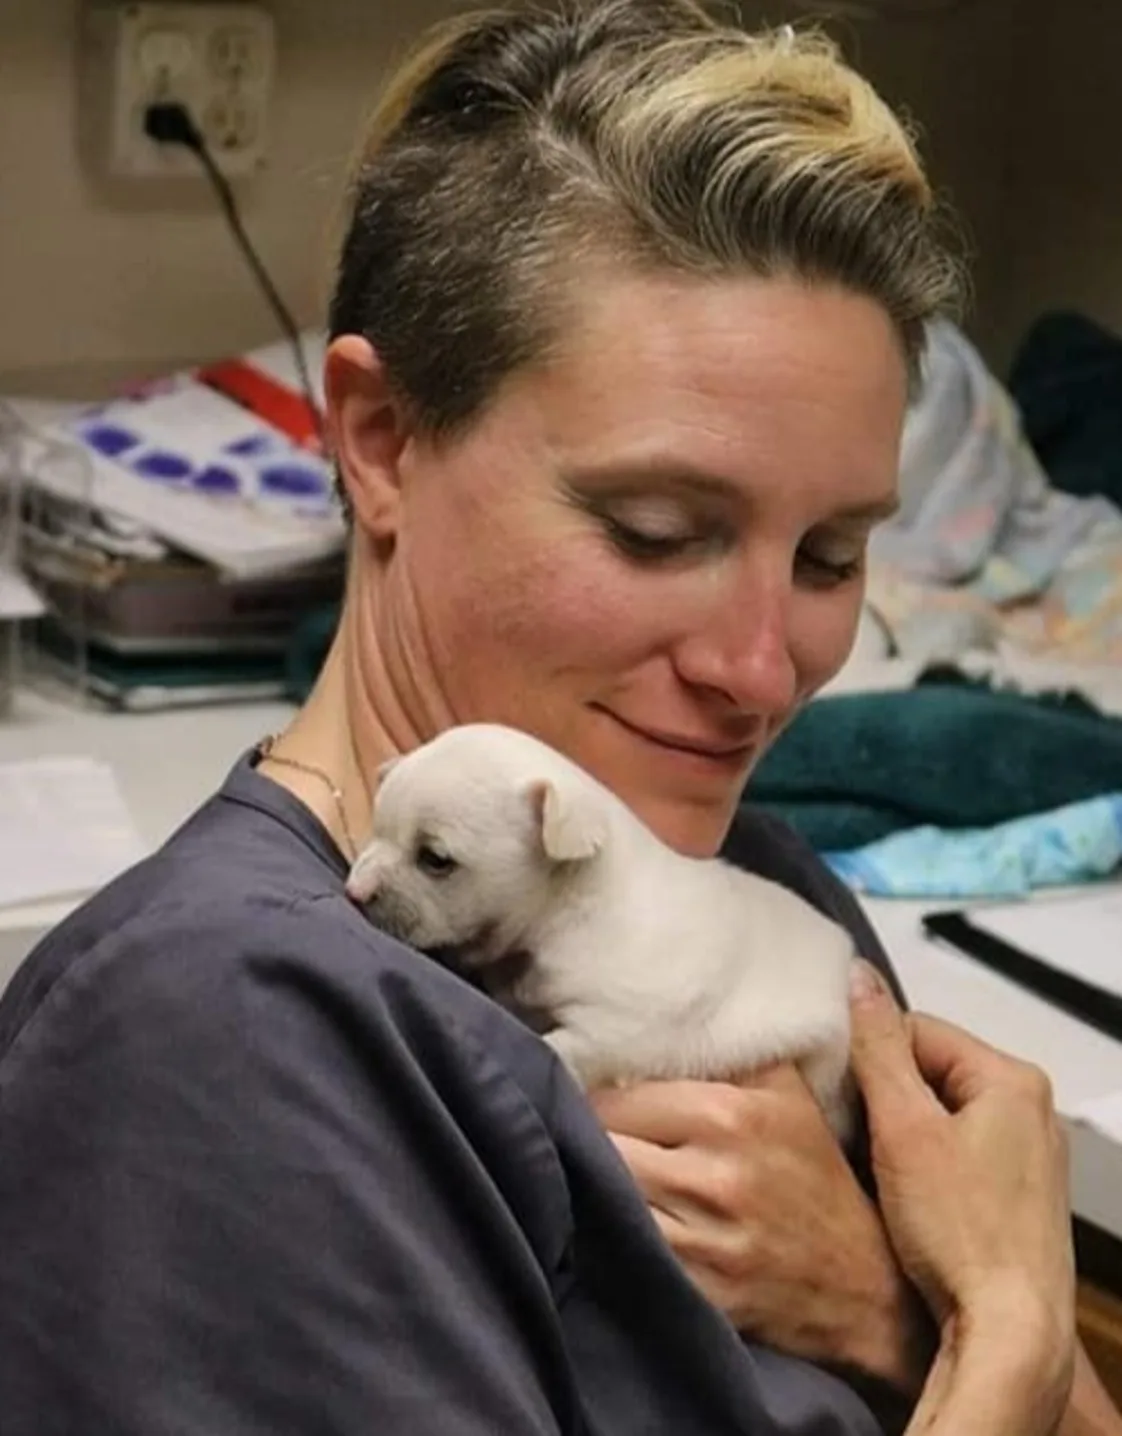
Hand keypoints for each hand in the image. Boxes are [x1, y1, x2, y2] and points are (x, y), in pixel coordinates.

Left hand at [590, 1064, 931, 1392]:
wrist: (861, 1284)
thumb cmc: (817, 1179)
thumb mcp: (789, 1095)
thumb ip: (733, 1050)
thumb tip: (666, 1019)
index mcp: (728, 1114)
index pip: (614, 1097)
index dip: (593, 1097)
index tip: (584, 1098)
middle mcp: (710, 1176)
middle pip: (601, 1147)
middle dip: (587, 1141)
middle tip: (575, 1137)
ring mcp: (700, 1241)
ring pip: (606, 1200)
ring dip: (591, 1188)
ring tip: (589, 1177)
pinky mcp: (694, 1291)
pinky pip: (623, 1254)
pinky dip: (612, 1237)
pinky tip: (612, 1224)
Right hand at [848, 960, 1075, 1432]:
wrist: (1009, 1331)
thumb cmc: (961, 1233)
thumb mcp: (903, 1128)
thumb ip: (876, 1048)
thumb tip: (857, 977)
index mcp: (1011, 1079)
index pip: (915, 1029)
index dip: (867, 1058)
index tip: (837, 1094)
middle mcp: (1029, 1109)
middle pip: (928, 1072)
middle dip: (883, 1099)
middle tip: (852, 1136)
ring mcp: (1026, 1154)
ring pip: (937, 1115)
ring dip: (898, 1135)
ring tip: (874, 1170)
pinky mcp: (1015, 1194)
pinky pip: (955, 1154)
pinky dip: (921, 1166)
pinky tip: (902, 1198)